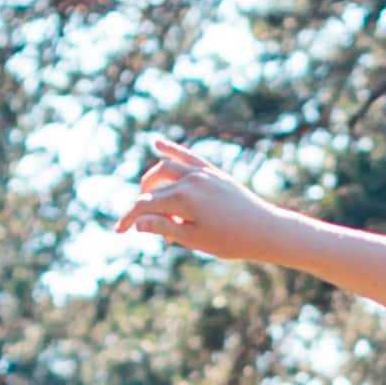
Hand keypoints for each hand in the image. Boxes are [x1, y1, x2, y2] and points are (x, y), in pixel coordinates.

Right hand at [115, 138, 288, 264]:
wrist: (265, 230)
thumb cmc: (231, 241)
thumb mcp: (194, 239)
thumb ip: (164, 227)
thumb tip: (137, 222)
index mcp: (183, 199)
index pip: (145, 205)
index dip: (129, 218)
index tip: (119, 231)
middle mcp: (190, 180)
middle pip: (153, 187)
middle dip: (143, 203)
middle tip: (146, 223)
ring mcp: (203, 172)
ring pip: (166, 167)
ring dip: (152, 180)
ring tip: (149, 196)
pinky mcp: (213, 171)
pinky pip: (188, 156)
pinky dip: (171, 150)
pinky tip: (157, 143)